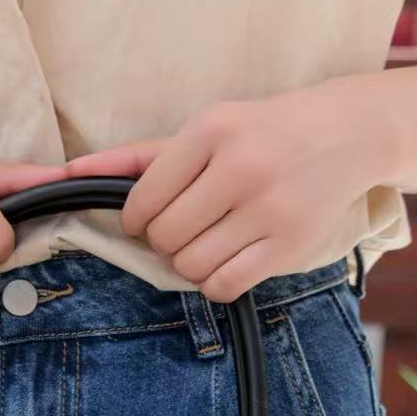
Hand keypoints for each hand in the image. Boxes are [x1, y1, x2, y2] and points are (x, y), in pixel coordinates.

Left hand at [67, 82, 393, 300]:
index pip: (143, 202)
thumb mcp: (205, 129)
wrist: (345, 134)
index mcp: (212, 131)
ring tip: (208, 242)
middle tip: (184, 231)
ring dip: (190, 264)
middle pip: (166, 239)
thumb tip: (71, 172)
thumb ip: (140, 157)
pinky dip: (214, 283)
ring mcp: (269, 209)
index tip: (150, 219)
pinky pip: (224, 287)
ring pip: (192, 267)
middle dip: (165, 243)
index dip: (137, 222)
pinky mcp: (289, 246)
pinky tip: (226, 261)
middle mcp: (241, 168)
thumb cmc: (261, 133)